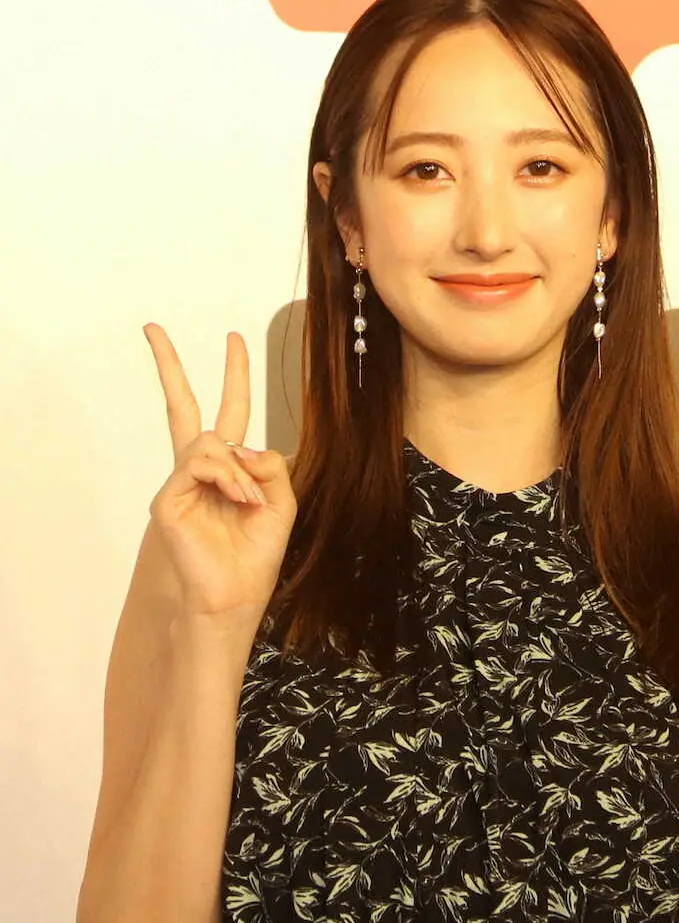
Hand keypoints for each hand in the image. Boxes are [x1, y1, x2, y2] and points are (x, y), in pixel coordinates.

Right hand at [143, 324, 296, 620]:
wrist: (236, 594)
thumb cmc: (256, 554)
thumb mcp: (281, 501)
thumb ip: (269, 464)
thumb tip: (241, 445)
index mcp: (229, 469)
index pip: (227, 413)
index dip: (234, 376)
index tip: (233, 339)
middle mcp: (201, 470)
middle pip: (183, 406)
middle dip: (169, 365)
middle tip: (153, 328)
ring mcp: (181, 482)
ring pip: (209, 442)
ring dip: (238, 470)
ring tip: (249, 502)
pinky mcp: (169, 498)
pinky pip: (200, 464)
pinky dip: (227, 480)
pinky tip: (239, 501)